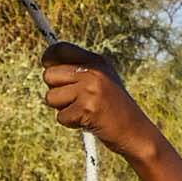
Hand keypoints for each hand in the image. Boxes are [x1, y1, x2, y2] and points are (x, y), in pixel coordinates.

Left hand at [40, 44, 166, 162]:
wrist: (134, 131)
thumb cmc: (112, 107)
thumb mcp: (101, 80)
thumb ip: (78, 70)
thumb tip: (47, 63)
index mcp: (97, 61)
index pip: (60, 49)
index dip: (48, 58)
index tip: (48, 67)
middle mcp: (94, 72)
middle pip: (49, 75)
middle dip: (55, 90)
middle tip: (74, 100)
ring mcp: (91, 89)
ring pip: (51, 97)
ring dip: (63, 109)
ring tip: (83, 111)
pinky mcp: (88, 109)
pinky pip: (61, 116)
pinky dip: (71, 123)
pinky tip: (88, 121)